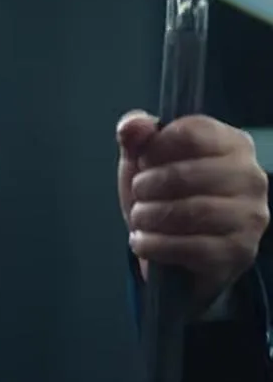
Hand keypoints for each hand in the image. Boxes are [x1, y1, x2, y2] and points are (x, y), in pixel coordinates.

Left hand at [118, 110, 268, 308]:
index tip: (143, 164)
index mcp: (233, 144)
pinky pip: (190, 246)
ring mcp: (250, 216)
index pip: (191, 132)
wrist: (177, 255)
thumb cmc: (165, 200)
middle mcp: (251, 177)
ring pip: (190, 211)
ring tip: (139, 221)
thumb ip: (137, 138)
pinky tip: (143, 243)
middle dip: (147, 188)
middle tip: (137, 197)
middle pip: (185, 174)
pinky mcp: (239, 251)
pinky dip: (154, 245)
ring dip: (149, 217)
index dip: (154, 148)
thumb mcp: (146, 164)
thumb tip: (131, 126)